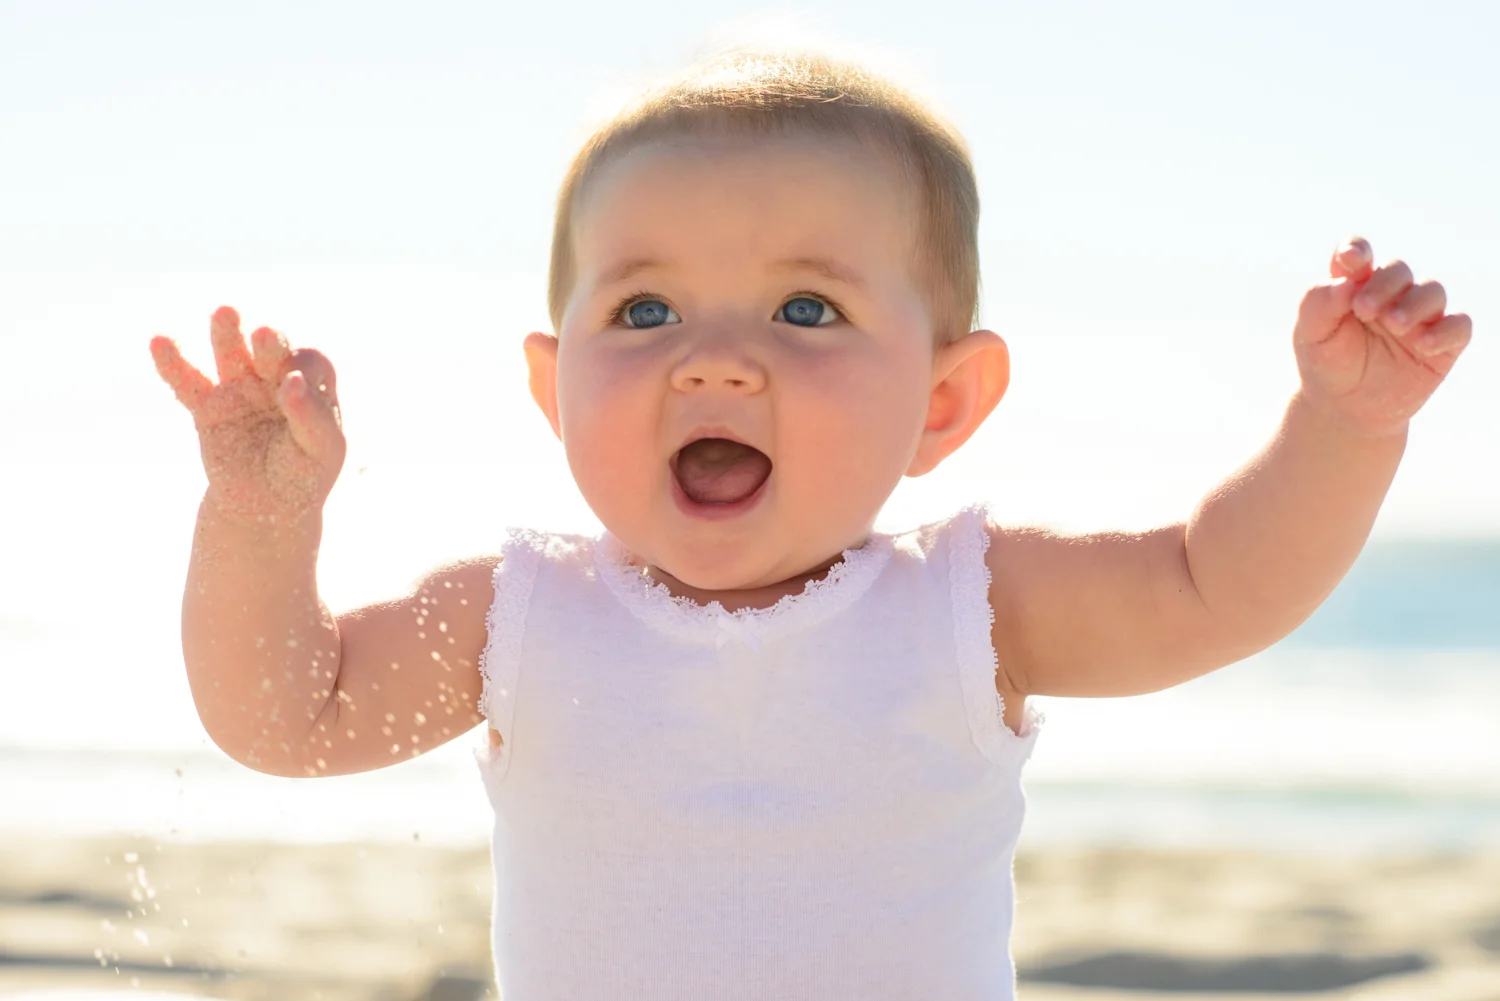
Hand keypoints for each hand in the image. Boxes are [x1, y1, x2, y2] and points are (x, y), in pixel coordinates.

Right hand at [151, 306, 346, 524]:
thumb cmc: (303, 475)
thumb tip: (293, 382)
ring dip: (226, 333)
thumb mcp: (322, 451)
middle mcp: (275, 379)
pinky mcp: (207, 407)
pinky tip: (159, 343)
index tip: (292, 383)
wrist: (265, 508)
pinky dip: (173, 364)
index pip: (311, 364)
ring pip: (231, 354)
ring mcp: (239, 389)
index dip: (302, 367)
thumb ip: (313, 417)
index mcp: (312, 386)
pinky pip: (188, 383)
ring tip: (224, 314)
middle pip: (272, 349)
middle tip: (263, 337)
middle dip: (270, 344)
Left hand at [1292, 237, 1472, 438]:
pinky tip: (1424, 344)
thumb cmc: (1327, 364)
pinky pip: (1459, 326)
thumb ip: (1319, 303)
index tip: (1351, 260)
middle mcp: (1390, 295)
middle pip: (1397, 270)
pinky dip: (1446, 330)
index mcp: (1354, 286)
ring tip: (1395, 324)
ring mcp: (1420, 317)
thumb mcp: (1310, 336)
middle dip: (1383, 284)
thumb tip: (1346, 281)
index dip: (1356, 250)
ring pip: (1432, 291)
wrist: (1344, 409)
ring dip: (1415, 304)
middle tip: (1364, 310)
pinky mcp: (1442, 343)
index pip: (1358, 254)